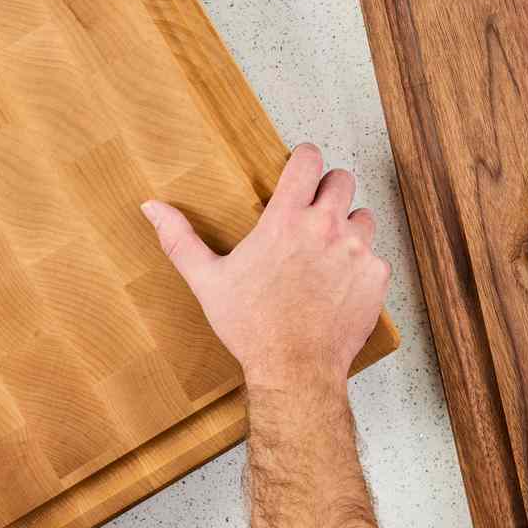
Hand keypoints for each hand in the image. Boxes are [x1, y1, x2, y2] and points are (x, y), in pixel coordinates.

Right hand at [142, 144, 389, 390]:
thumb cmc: (251, 327)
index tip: (302, 165)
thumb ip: (180, 239)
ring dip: (348, 226)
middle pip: (343, 179)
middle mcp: (326, 227)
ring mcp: (357, 251)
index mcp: (286, 220)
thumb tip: (151, 208)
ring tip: (328, 251)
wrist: (294, 370)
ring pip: (363, 216)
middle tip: (314, 211)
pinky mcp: (375, 276)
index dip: (306, 157)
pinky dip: (361, 265)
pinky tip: (340, 283)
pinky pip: (376, 256)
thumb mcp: (208, 281)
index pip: (309, 159)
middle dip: (329, 189)